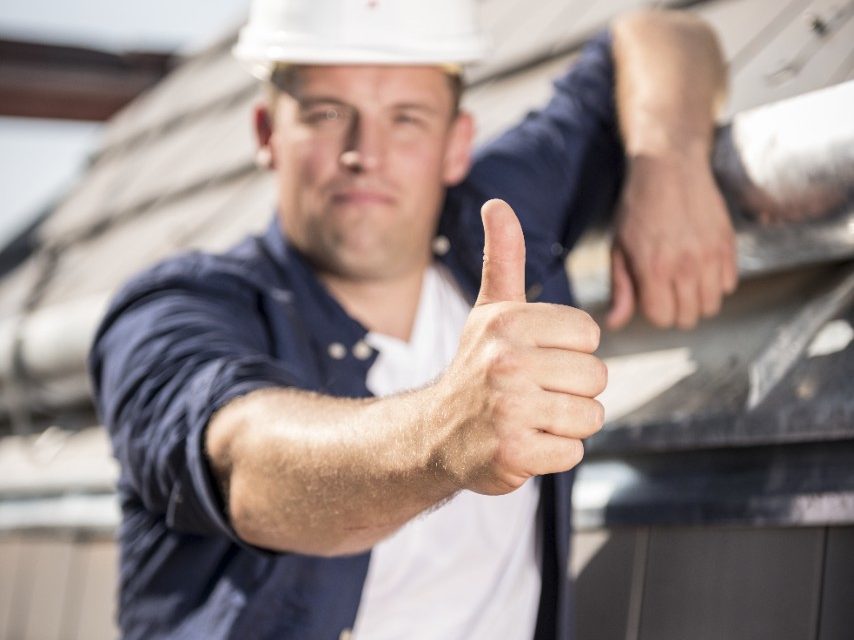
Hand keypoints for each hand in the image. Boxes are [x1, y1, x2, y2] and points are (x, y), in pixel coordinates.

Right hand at [433, 199, 606, 495]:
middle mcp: (506, 361)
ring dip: (566, 423)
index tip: (537, 357)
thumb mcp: (489, 310)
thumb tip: (497, 203)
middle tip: (533, 393)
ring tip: (530, 417)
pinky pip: (572, 452)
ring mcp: (508, 409)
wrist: (435, 433)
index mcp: (508, 322)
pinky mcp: (513, 453)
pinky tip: (523, 443)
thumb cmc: (476, 367)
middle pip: (596, 376)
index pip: (590, 334)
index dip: (570, 350)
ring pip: (590, 416)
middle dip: (572, 390)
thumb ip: (503, 258)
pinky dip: (553, 454)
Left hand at [606, 153, 737, 330]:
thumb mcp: (619, 247)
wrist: (669, 166)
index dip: (653, 312)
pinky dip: (715, 283)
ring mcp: (711, 255)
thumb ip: (621, 288)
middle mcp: (686, 265)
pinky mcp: (728, 244)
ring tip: (683, 281)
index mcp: (654, 267)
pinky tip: (700, 267)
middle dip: (674, 310)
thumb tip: (614, 323)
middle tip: (666, 290)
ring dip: (696, 300)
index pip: (661, 318)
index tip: (648, 295)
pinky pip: (728, 285)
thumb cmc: (638, 207)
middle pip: (688, 318)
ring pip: (712, 306)